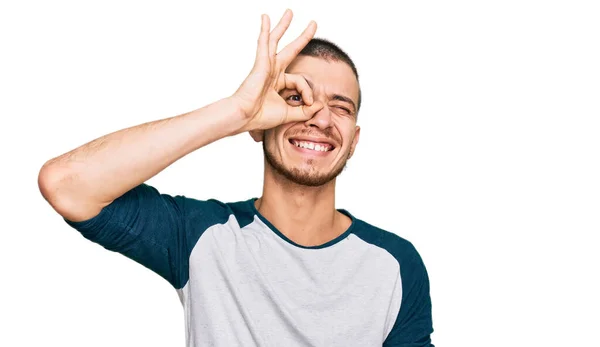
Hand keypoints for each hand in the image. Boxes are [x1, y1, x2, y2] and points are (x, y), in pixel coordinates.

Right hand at [232, 9, 322, 132]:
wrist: (245, 117)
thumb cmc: (261, 116)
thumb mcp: (290, 114)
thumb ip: (305, 110)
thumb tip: (320, 105)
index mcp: (279, 82)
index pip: (301, 81)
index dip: (308, 92)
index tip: (309, 103)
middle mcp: (273, 71)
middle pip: (291, 49)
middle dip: (302, 37)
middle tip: (313, 24)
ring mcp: (266, 65)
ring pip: (276, 41)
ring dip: (284, 25)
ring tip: (290, 12)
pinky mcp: (261, 63)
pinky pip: (264, 43)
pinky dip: (265, 30)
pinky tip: (265, 17)